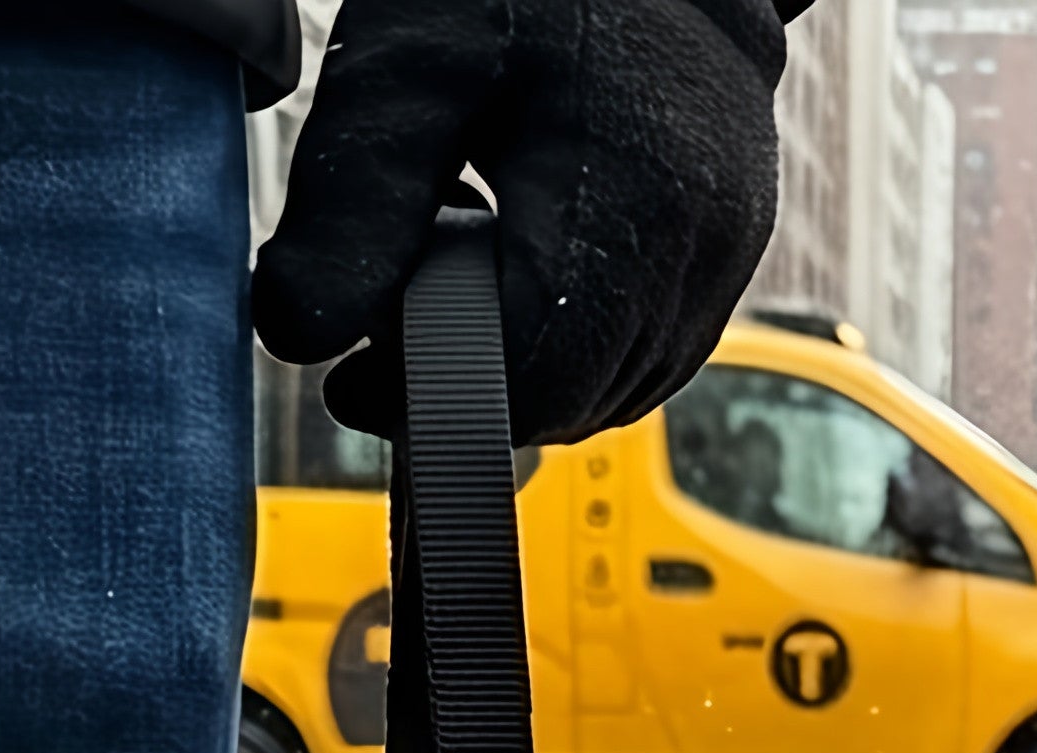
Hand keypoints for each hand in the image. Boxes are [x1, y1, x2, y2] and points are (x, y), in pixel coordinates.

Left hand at [252, 0, 794, 447]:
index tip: (357, 381)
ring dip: (531, 366)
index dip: (435, 402)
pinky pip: (654, 343)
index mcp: (628, 205)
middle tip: (394, 324)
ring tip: (462, 277)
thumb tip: (300, 333)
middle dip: (480, 385)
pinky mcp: (736, 241)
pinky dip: (580, 336)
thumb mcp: (410, 66)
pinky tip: (524, 264)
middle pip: (577, 399)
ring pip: (620, 384)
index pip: (534, 386)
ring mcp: (731, 248)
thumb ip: (354, 204)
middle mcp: (702, 243)